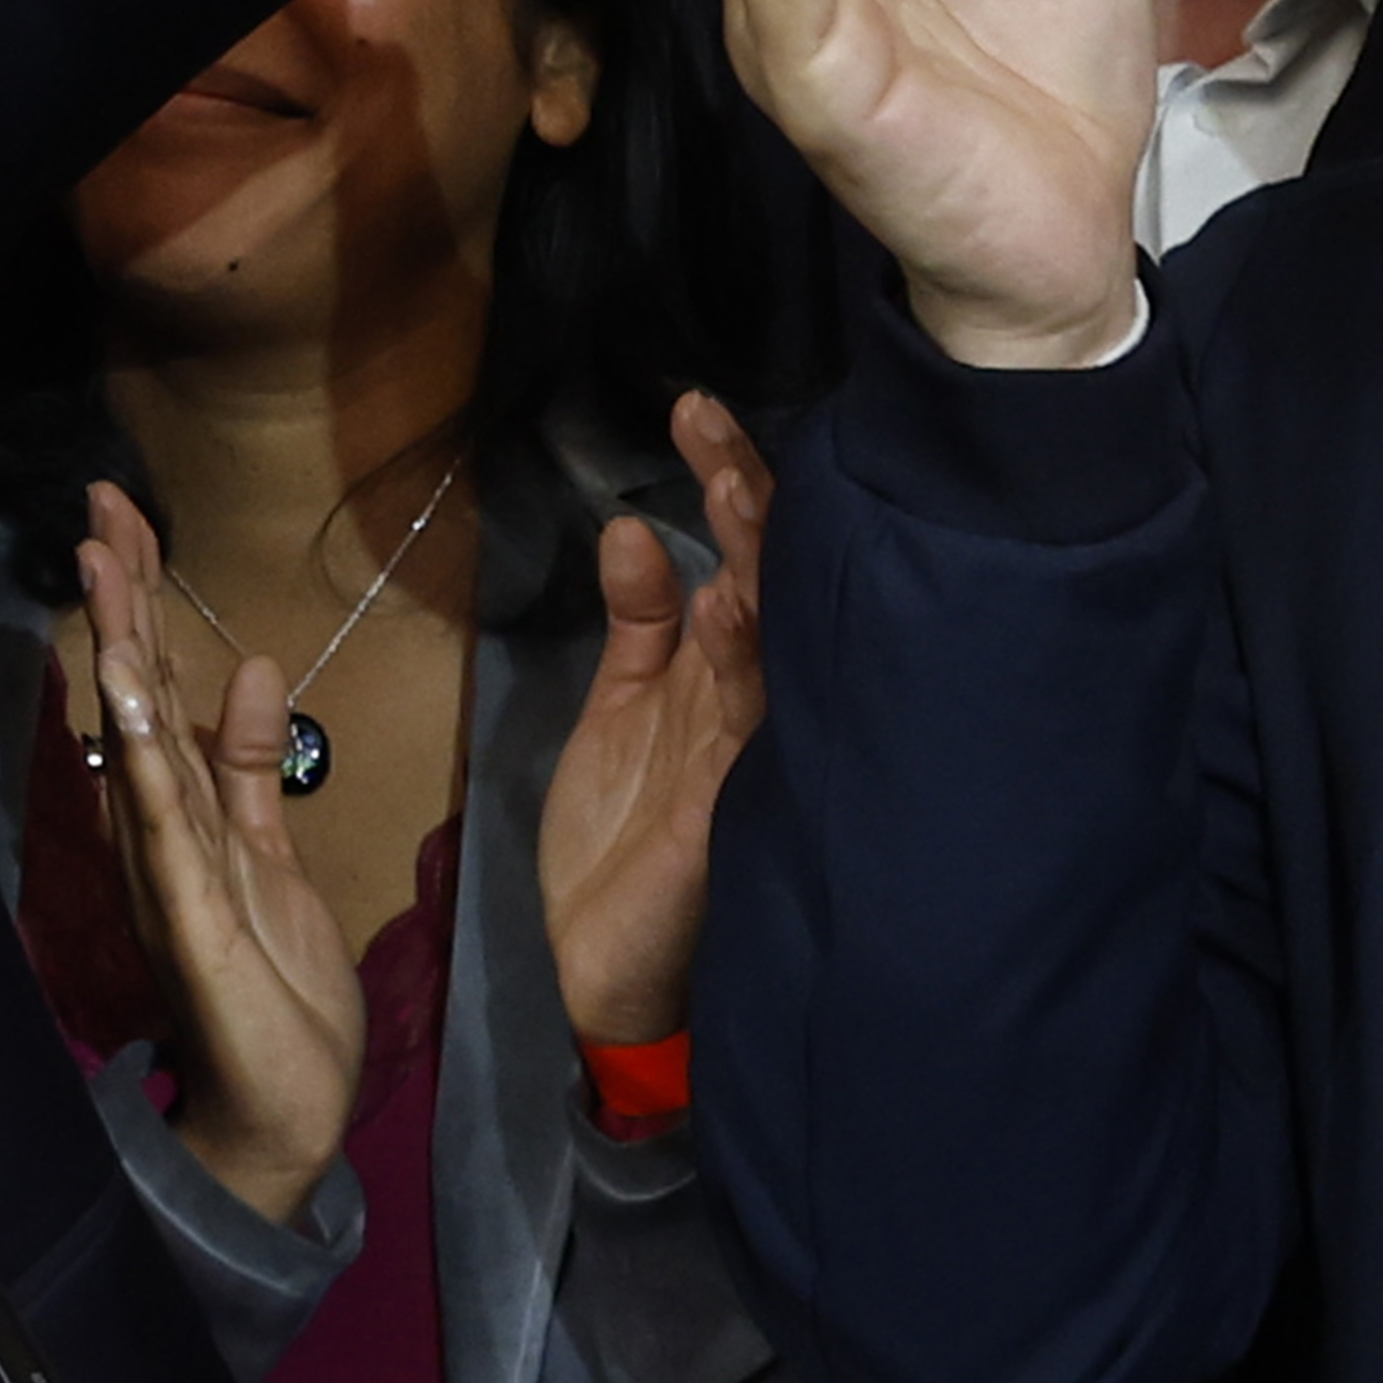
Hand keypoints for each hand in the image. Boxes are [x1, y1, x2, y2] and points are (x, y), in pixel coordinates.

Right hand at [62, 486, 359, 1221]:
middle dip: (123, 598)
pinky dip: (142, 757)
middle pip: (138, 695)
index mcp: (182, 815)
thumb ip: (249, 767)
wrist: (281, 1109)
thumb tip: (252, 667)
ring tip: (100, 568)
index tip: (130, 516)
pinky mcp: (190, 916)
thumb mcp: (273, 856)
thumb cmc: (274, 995)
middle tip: (102, 502)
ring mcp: (168, 872)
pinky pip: (164, 823)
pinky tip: (122, 696)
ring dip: (119, 653)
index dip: (146, 601)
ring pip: (139, 742)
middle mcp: (158, 833)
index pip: (160, 687)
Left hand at [534, 393, 778, 1055]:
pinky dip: (745, 664)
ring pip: (773, 639)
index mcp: (722, 672)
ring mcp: (752, 752)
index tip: (693, 409)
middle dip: (746, 499)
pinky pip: (753, 725)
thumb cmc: (625, 846)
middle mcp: (751, 701)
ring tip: (729, 487)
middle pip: (769, 582)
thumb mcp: (620, 713)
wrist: (609, 973)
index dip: (726, 483)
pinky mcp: (736, 810)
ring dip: (752, 564)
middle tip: (712, 425)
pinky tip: (732, 605)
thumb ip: (635, 627)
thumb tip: (632, 527)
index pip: (740, 557)